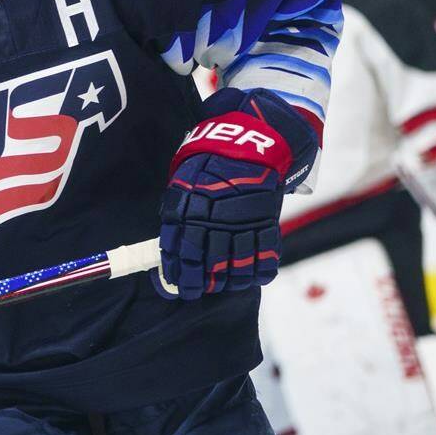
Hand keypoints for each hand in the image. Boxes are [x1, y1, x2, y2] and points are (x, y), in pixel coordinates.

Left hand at [154, 88, 316, 299]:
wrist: (248, 144)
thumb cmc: (209, 164)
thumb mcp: (182, 184)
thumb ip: (175, 215)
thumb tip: (168, 249)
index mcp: (191, 210)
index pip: (182, 253)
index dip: (181, 274)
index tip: (181, 286)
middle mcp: (216, 220)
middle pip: (209, 264)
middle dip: (203, 282)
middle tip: (200, 290)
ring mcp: (243, 222)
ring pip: (236, 265)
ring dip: (229, 280)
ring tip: (224, 284)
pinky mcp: (267, 222)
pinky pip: (265, 256)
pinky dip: (259, 271)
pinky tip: (251, 276)